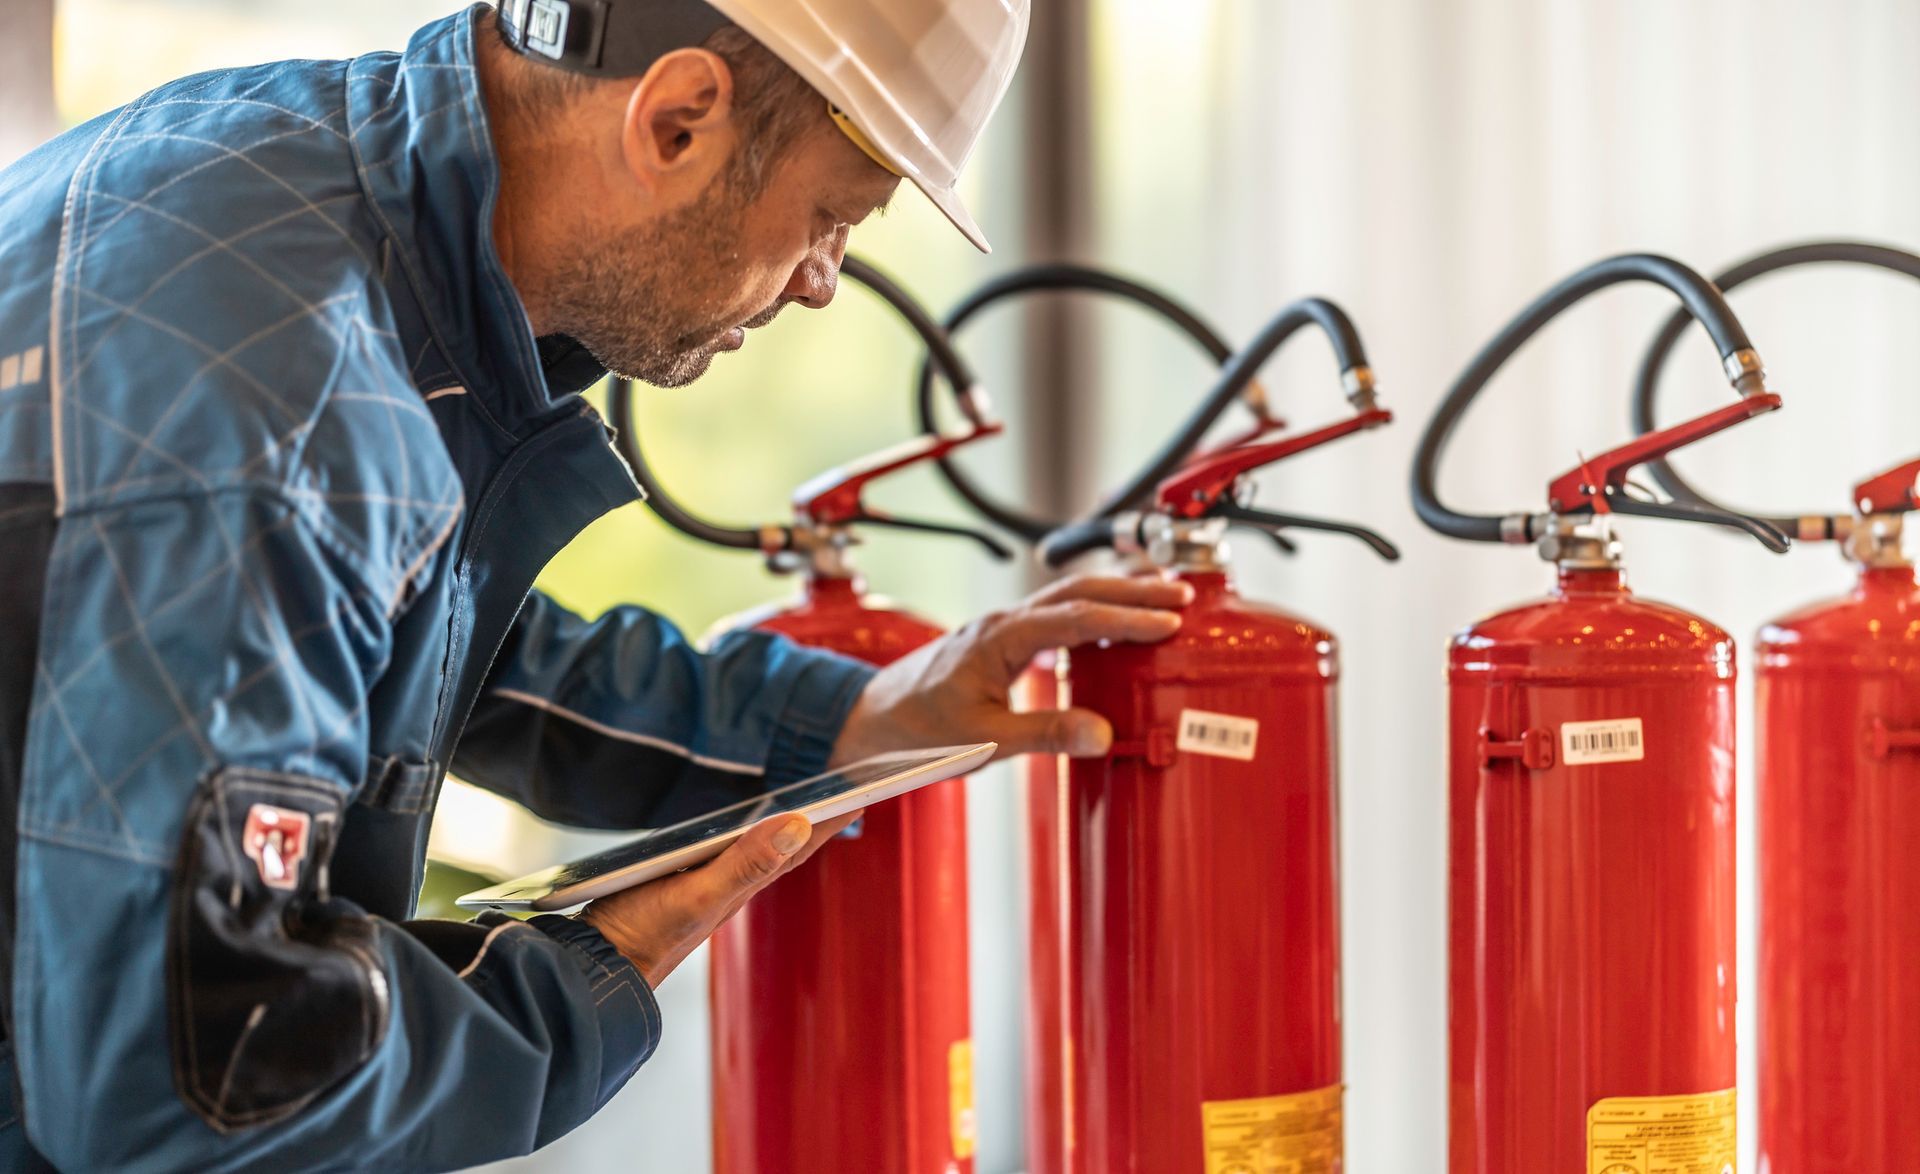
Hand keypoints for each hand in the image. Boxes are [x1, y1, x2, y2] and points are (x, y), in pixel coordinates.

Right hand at [577, 810, 856, 986]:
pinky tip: (735, 833)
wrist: (595, 971)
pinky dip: (741, 838)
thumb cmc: (642, 936)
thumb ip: (744, 863)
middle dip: (816, 821)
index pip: (799, 845)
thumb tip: (800, 825)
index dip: (833, 819)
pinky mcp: (675, 889)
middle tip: (847, 791)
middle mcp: (730, 887)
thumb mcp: (695, 895)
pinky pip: (723, 856)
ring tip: (806, 807)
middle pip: (784, 847)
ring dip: (783, 828)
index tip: (868, 791)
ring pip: (755, 852)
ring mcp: (704, 890)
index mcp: (742, 885)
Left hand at [828, 574, 1190, 765]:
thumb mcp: (983, 741)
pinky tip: (1114, 623)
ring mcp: (1000, 629)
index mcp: (998, 639)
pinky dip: (1092, 613)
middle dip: (1132, 590)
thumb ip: (1044, 734)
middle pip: (1078, 592)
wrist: (867, 722)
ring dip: (1115, 595)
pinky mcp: (999, 642)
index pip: (1075, 618)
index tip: (1167, 623)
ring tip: (1162, 598)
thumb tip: (1101, 734)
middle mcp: (1001, 624)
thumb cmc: (914, 730)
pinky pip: (1055, 616)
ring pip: (1067, 598)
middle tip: (1181, 596)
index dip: (1125, 619)